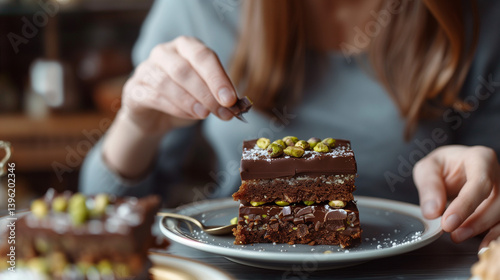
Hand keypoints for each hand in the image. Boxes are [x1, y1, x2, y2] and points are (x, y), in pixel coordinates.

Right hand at [121, 36, 237, 133]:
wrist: (155, 116)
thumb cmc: (186, 99)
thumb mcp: (206, 95)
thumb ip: (219, 96)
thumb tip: (235, 105)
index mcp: (186, 46)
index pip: (203, 56)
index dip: (218, 78)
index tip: (230, 99)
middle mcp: (164, 52)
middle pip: (183, 69)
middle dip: (206, 92)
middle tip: (222, 111)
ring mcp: (146, 68)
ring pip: (166, 82)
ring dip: (190, 101)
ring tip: (205, 115)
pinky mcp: (134, 88)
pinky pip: (154, 97)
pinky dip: (175, 108)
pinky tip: (190, 116)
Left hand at [413, 145, 499, 248]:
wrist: (453, 167)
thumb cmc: (443, 165)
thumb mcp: (428, 168)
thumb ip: (429, 186)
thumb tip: (432, 212)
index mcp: (480, 158)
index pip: (480, 183)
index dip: (466, 205)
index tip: (448, 222)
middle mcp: (497, 174)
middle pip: (497, 200)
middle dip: (476, 221)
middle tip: (452, 233)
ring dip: (483, 229)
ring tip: (459, 237)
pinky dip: (493, 236)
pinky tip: (482, 246)